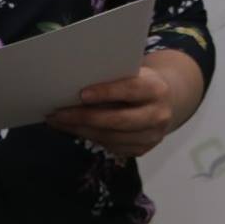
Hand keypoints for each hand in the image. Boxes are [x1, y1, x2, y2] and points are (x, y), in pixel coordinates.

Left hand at [47, 52, 201, 157]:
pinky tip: (73, 129)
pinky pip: (110, 147)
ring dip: (80, 130)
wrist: (166, 102)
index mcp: (157, 89)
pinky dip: (89, 137)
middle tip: (58, 113)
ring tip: (58, 122)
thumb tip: (76, 84)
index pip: (131, 90)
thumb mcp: (135, 74)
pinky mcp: (142, 150)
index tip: (81, 94)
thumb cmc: (141, 83)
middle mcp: (158, 115)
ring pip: (110, 137)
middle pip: (118, 120)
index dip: (107, 92)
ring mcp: (151, 136)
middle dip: (84, 118)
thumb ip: (116, 77)